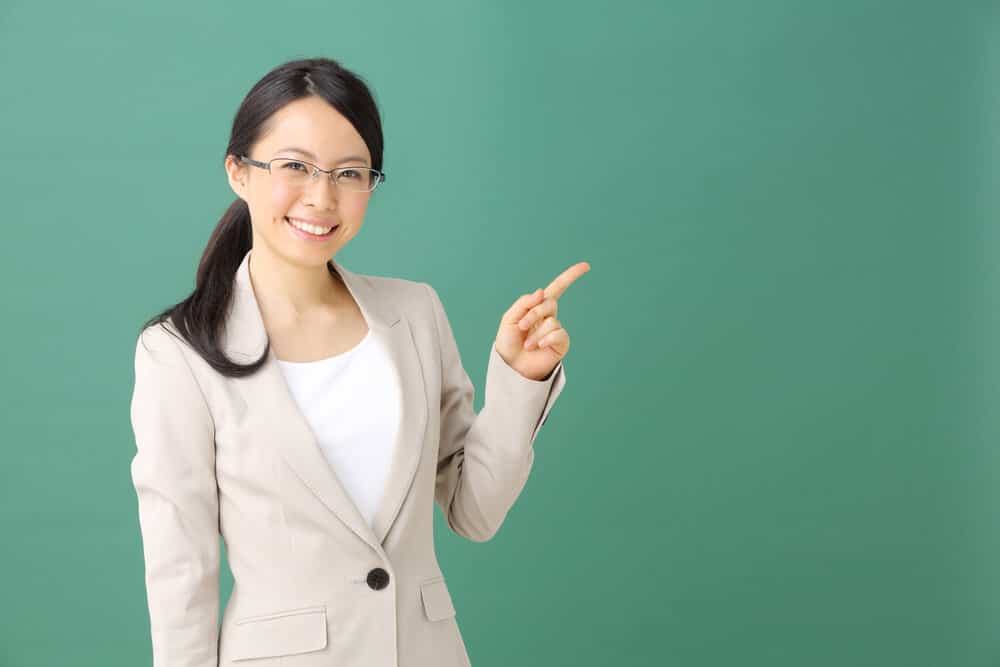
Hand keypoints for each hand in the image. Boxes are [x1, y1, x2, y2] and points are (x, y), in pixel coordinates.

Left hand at [495, 261, 590, 380]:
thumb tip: (542, 291)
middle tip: (521, 326)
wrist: (511, 366)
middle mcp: (549, 316)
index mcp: (538, 307)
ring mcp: (556, 330)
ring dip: (535, 333)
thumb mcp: (510, 319)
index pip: (557, 288)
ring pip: (551, 321)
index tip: (586, 266)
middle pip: (548, 304)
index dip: (571, 276)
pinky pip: (558, 334)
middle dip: (533, 314)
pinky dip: (546, 339)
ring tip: (527, 345)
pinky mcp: (561, 343)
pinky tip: (539, 346)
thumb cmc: (509, 342)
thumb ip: (524, 303)